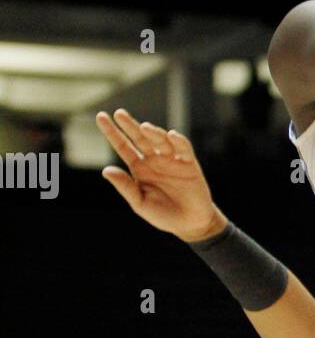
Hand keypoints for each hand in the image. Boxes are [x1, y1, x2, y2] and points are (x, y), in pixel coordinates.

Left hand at [97, 109, 226, 241]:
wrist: (190, 224)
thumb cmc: (163, 215)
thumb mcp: (140, 204)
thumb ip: (125, 187)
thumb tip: (105, 170)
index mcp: (139, 168)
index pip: (123, 146)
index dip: (112, 133)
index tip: (101, 117)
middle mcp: (154, 160)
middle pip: (140, 138)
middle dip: (130, 125)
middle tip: (119, 114)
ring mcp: (171, 159)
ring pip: (160, 140)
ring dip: (153, 132)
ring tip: (144, 128)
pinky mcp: (189, 163)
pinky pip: (183, 148)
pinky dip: (178, 141)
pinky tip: (171, 135)